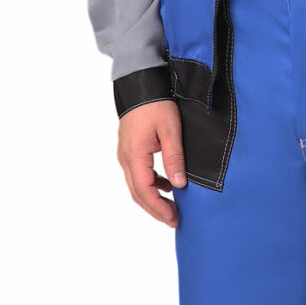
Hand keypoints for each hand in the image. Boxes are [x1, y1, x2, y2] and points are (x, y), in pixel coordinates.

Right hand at [117, 100, 186, 226]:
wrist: (140, 84)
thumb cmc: (156, 104)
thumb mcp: (171, 130)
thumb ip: (175, 158)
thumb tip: (179, 185)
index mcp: (135, 155)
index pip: (144, 191)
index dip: (158, 208)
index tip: (173, 218)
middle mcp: (126, 158)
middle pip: (138, 193)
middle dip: (155, 210)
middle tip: (174, 220)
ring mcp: (125, 155)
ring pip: (136, 186)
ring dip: (152, 199)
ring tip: (172, 208)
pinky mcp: (130, 150)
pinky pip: (138, 174)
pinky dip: (151, 185)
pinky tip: (167, 186)